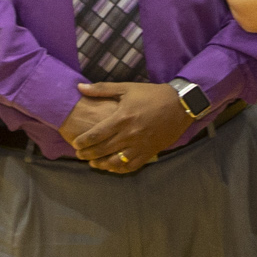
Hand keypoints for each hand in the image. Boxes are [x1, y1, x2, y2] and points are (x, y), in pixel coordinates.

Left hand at [62, 81, 190, 171]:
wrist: (181, 104)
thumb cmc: (152, 94)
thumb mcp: (127, 88)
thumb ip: (102, 89)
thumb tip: (80, 87)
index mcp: (122, 118)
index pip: (95, 135)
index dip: (82, 142)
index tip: (75, 144)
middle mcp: (129, 135)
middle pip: (102, 150)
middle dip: (87, 154)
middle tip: (79, 155)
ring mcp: (140, 145)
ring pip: (115, 162)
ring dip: (101, 164)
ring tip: (93, 163)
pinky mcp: (150, 152)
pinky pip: (132, 166)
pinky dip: (119, 169)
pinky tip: (112, 167)